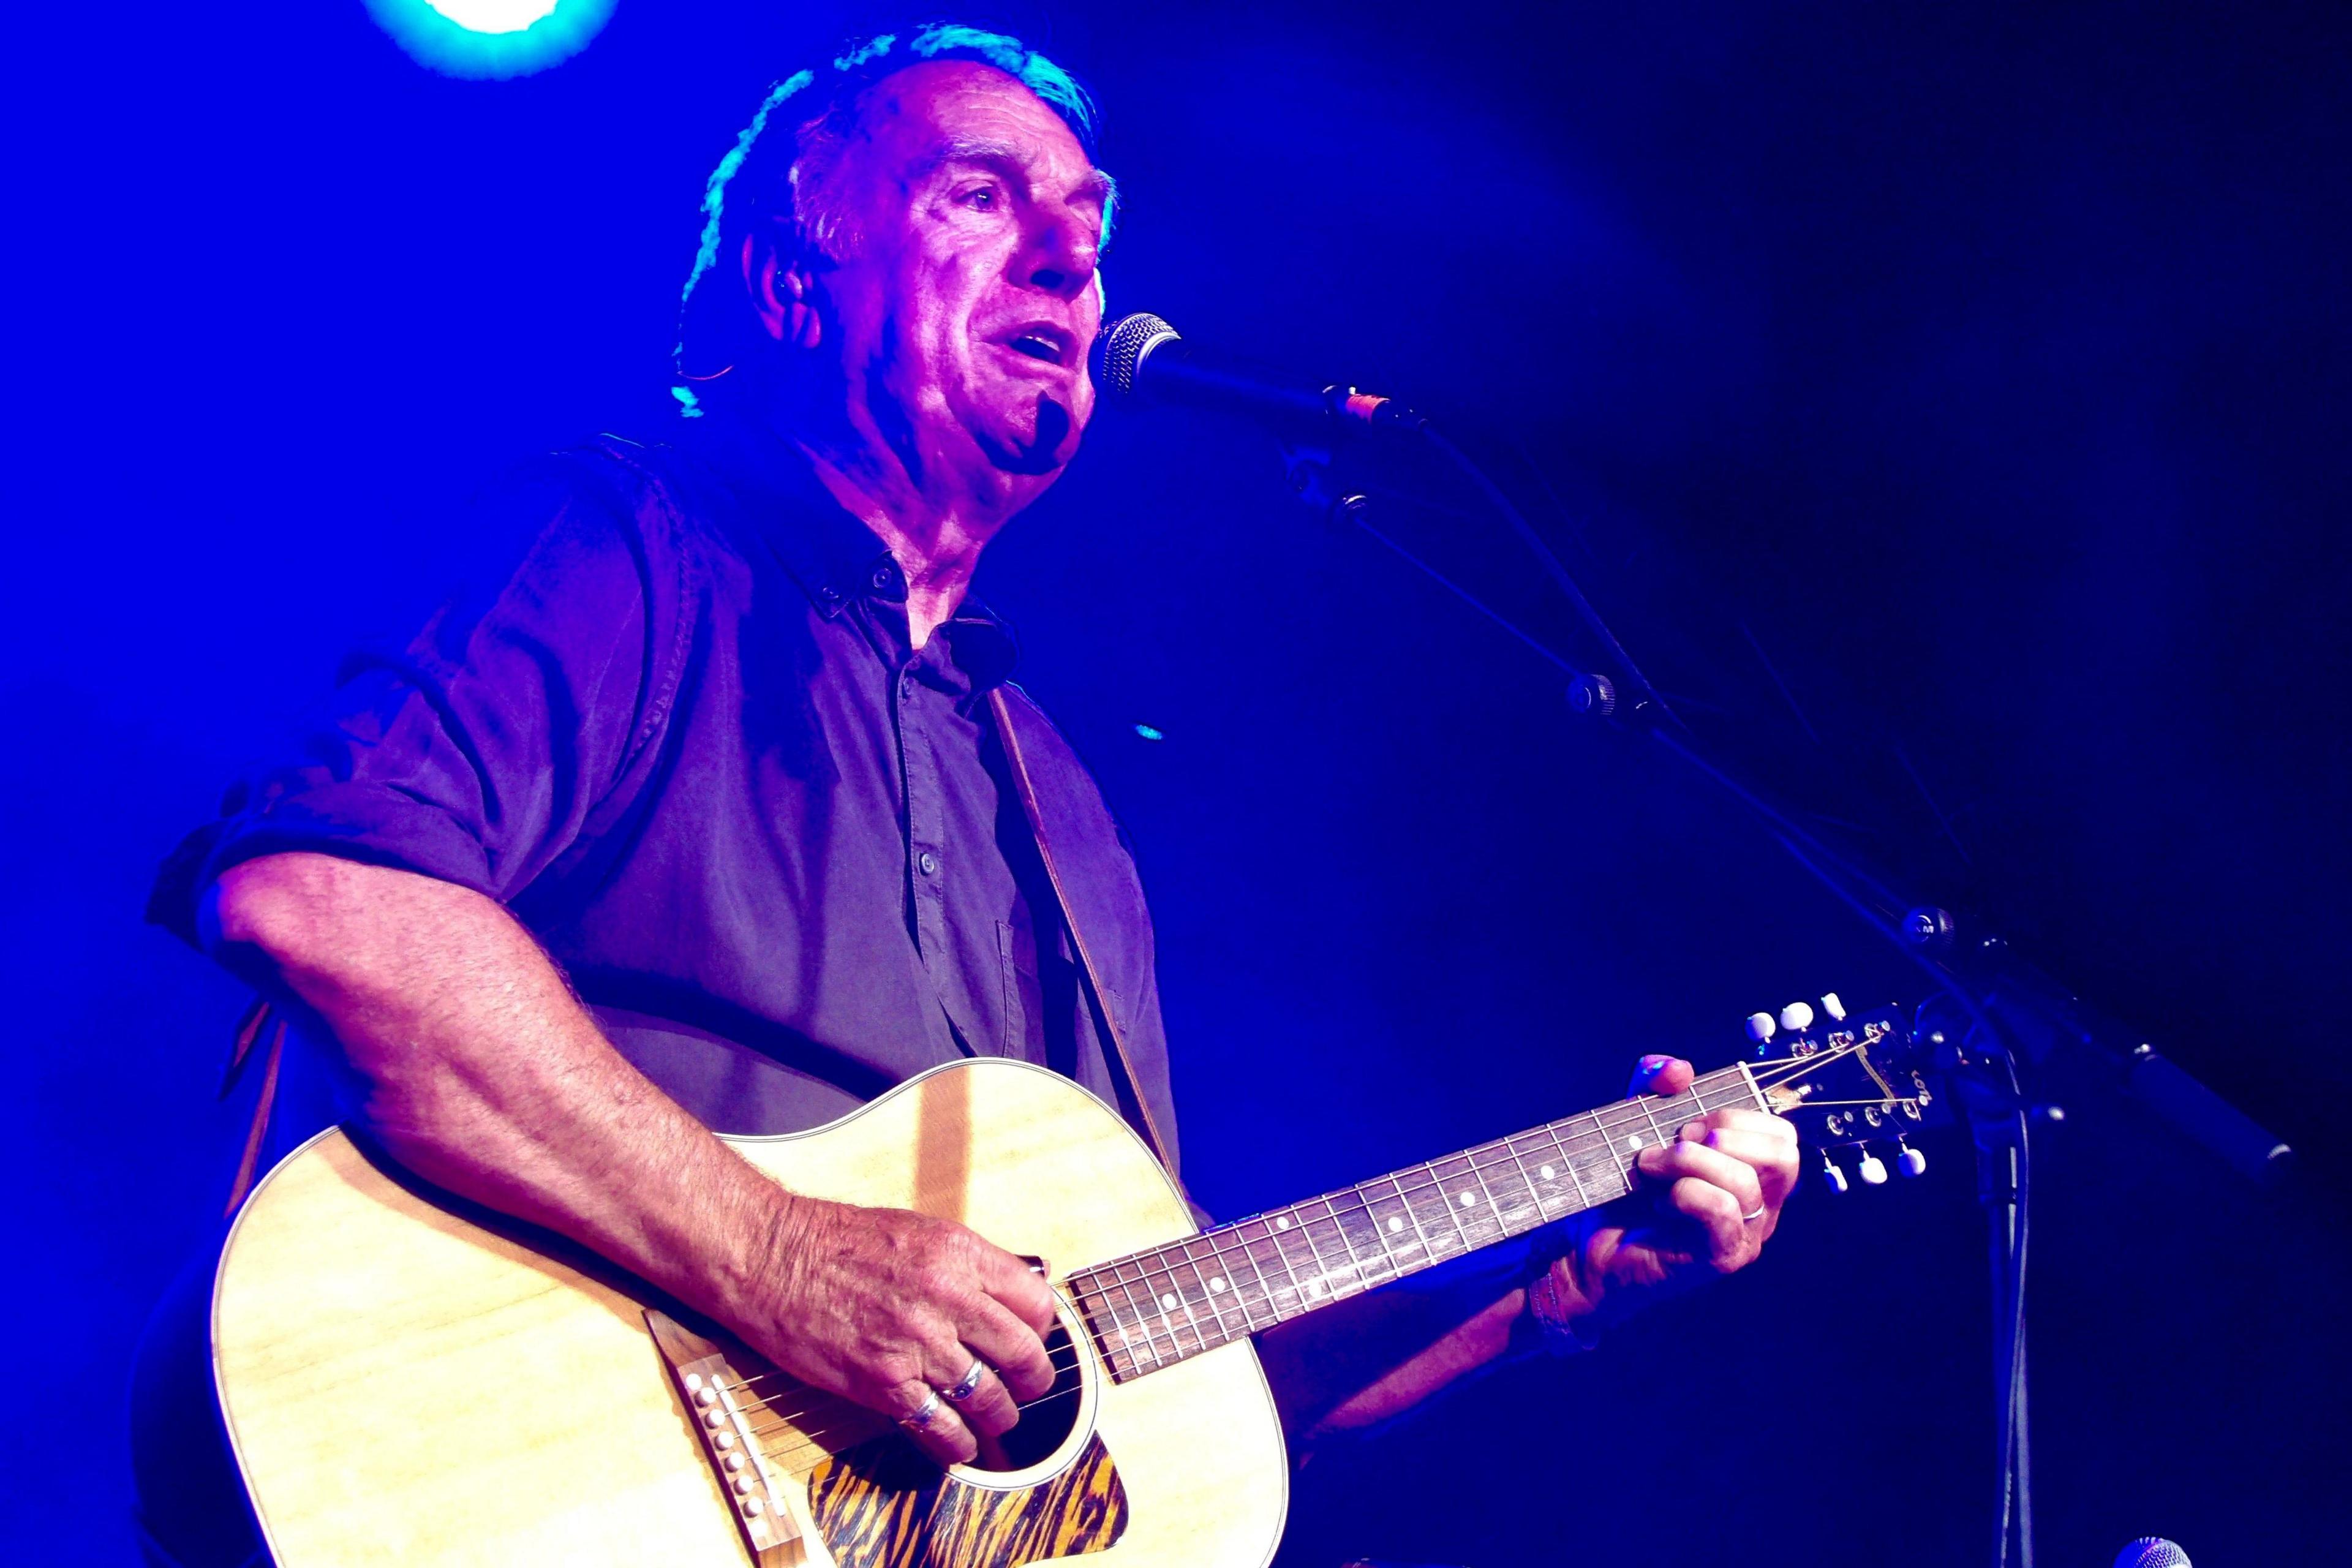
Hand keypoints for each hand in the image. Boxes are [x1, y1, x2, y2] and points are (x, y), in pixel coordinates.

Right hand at [742, 1195, 1058, 1465]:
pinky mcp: (884, 1383)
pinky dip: (957, 1443)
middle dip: (1033, 1378)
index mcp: (959, 1254)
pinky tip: (961, 1444)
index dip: (1042, 1328)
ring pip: (988, 1396)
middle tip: (1030, 1386)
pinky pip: (940, 1426)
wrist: (773, 1257)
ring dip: (999, 1415)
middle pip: (1023, 1353)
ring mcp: (917, 1343)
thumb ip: (965, 1265)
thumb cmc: (838, 1241)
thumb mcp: (918, 1232)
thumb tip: (1008, 1293)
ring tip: (999, 1419)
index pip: (1035, 1302)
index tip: (1036, 1339)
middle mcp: (947, 1297)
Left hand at [1538, 1054, 1800, 1337]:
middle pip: (1781, 1155)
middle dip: (1723, 1133)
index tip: (1689, 1126)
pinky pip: (1721, 1210)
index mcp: (1753, 1174)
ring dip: (1686, 1161)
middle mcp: (1760, 1207)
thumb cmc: (1621, 1190)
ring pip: (1744, 1181)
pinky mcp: (1721, 1258)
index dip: (1737, 1117)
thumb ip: (1656, 1084)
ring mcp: (1745, 1236)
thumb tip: (1680, 1070)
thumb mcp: (1638, 1121)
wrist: (1586, 1248)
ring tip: (1649, 1169)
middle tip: (1677, 1144)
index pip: (1782, 1135)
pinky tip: (1659, 1203)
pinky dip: (1684, 1194)